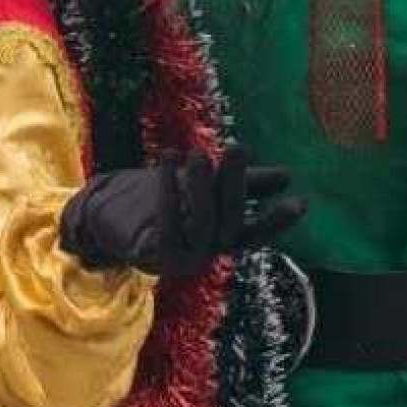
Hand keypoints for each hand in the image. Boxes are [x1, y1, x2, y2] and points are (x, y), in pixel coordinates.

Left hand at [59, 154, 302, 277]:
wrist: (104, 217)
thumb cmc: (157, 199)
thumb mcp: (201, 185)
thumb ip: (241, 184)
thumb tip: (287, 175)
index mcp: (220, 239)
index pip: (255, 232)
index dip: (277, 220)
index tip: (302, 203)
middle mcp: (206, 253)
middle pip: (228, 221)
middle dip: (234, 184)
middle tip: (237, 147)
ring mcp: (182, 259)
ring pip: (200, 223)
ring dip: (199, 186)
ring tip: (195, 153)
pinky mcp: (154, 256)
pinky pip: (167, 226)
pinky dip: (167, 192)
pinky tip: (166, 161)